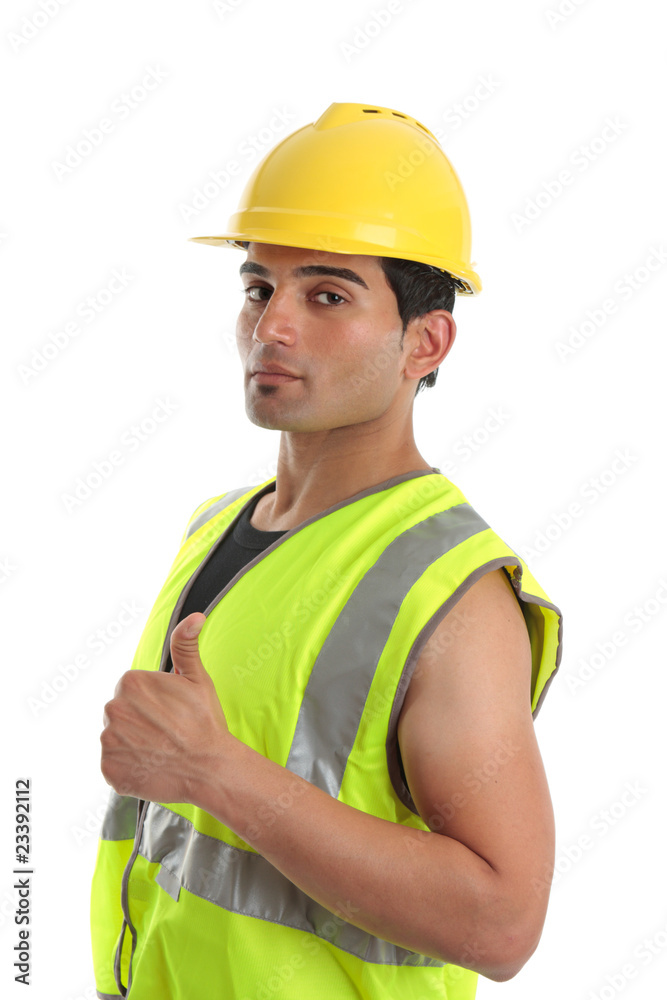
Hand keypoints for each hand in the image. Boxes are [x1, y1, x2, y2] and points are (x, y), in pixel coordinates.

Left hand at [100, 613, 229, 803]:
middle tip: (167, 732)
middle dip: (139, 720)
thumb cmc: (205, 722)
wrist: (209, 768)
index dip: (152, 702)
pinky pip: (114, 763)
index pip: (132, 691)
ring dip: (133, 743)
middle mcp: (112, 710)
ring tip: (159, 749)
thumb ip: (186, 645)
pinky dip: (129, 766)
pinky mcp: (108, 769)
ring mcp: (108, 742)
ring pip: (116, 737)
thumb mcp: (197, 678)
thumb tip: (195, 616)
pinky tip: (151, 764)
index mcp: (130, 684)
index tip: (169, 713)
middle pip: (122, 712)